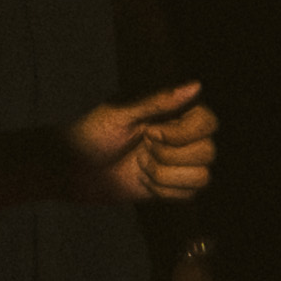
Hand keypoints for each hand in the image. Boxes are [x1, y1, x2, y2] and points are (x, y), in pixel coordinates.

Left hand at [60, 77, 213, 205]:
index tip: (150, 133)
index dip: (184, 133)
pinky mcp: (170, 187)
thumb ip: (160, 101)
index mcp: (172, 113)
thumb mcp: (121, 113)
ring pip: (201, 177)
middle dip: (169, 157)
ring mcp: (177, 164)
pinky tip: (142, 181)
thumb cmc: (91, 134)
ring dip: (165, 176)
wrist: (72, 170)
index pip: (208, 122)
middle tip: (141, 150)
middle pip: (208, 152)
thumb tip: (197, 85)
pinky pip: (188, 195)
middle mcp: (181, 137)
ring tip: (141, 166)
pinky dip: (162, 191)